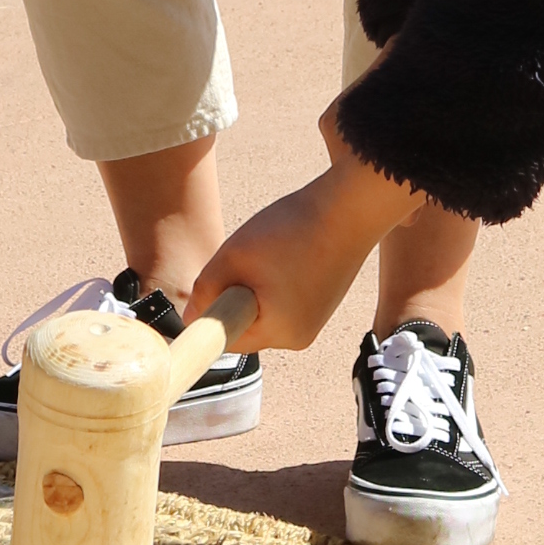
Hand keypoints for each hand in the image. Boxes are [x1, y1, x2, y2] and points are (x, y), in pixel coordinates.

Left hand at [185, 142, 416, 354]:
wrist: (351, 207)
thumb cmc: (293, 230)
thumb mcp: (235, 255)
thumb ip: (206, 289)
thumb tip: (192, 316)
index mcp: (280, 333)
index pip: (226, 338)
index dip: (211, 310)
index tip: (212, 280)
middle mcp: (299, 337)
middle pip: (246, 325)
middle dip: (235, 295)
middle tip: (242, 258)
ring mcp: (314, 321)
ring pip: (263, 311)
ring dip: (255, 286)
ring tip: (268, 251)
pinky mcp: (321, 304)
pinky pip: (283, 302)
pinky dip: (275, 281)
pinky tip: (286, 252)